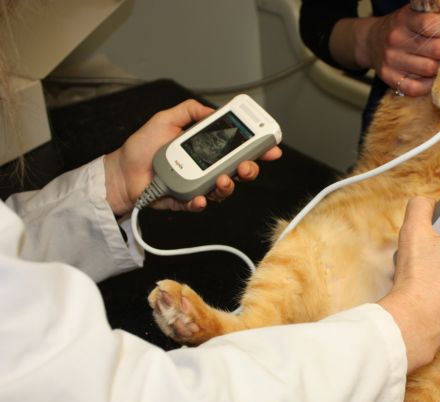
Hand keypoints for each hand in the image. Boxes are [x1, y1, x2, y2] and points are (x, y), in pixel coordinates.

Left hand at [104, 99, 281, 215]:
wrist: (121, 172)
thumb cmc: (142, 147)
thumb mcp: (166, 119)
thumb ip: (189, 111)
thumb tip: (213, 110)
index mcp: (206, 149)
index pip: (237, 148)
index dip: (256, 148)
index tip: (270, 146)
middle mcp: (206, 168)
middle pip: (238, 172)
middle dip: (249, 169)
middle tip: (248, 166)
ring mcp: (198, 186)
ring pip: (224, 190)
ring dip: (228, 186)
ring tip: (223, 179)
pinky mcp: (185, 202)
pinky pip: (200, 205)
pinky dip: (202, 202)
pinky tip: (200, 198)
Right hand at [365, 5, 439, 96]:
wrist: (371, 41)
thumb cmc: (401, 27)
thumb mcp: (414, 13)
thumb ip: (435, 16)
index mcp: (405, 19)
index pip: (434, 25)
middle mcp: (396, 39)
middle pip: (437, 50)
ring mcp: (391, 61)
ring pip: (431, 70)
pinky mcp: (390, 79)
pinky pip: (417, 88)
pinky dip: (429, 85)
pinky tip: (432, 77)